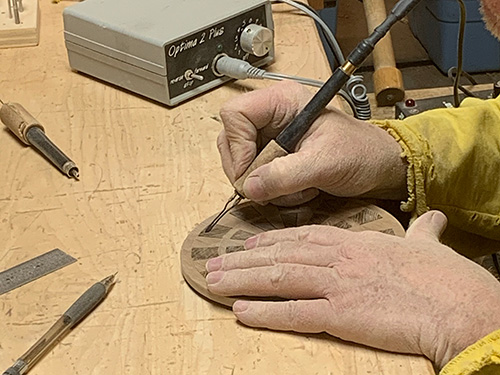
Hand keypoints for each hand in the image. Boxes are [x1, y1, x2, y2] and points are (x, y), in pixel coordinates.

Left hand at [205, 211, 499, 368]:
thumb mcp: (427, 246)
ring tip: (214, 283)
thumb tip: (431, 218)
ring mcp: (337, 285)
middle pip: (280, 256)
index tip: (247, 246)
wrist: (457, 303)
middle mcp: (338, 258)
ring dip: (242, 281)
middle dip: (242, 261)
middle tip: (214, 264)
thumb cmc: (444, 277)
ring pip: (278, 279)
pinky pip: (294, 312)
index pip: (300, 236)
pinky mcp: (341, 313)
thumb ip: (422, 231)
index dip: (269, 242)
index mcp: (353, 242)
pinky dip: (265, 312)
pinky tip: (242, 312)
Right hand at [217, 81, 407, 205]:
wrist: (377, 167)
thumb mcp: (325, 162)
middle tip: (268, 188)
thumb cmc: (361, 152)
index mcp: (283, 101)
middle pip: (231, 139)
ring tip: (292, 187)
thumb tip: (250, 187)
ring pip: (239, 160)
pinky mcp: (274, 154)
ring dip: (261, 182)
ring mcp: (271, 135)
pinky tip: (294, 189)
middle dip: (247, 169)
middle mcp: (272, 115)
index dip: (237, 145)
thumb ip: (286, 174)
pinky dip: (269, 188)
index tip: (251, 172)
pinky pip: (253, 174)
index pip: (235, 114)